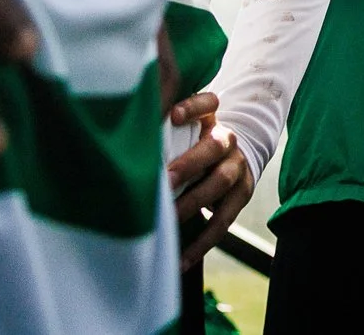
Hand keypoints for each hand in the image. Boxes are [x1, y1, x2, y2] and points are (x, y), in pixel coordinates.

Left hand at [166, 92, 253, 271]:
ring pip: (220, 183)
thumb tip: (124, 138)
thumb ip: (162, 131)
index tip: (173, 116)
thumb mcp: (185, 130)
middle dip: (188, 164)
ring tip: (169, 219)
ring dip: (193, 202)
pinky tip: (181, 259)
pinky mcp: (240, 197)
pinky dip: (201, 243)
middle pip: (214, 147)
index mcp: (211, 120)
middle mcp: (228, 141)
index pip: (209, 103)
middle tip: (163, 181)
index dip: (194, 107)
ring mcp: (238, 169)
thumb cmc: (192, 145)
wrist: (233, 158)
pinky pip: (222, 222)